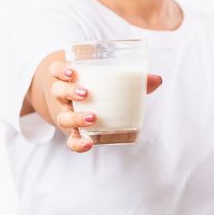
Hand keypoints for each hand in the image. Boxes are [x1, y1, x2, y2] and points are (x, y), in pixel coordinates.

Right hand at [46, 60, 162, 152]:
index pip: (56, 70)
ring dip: (76, 117)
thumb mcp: (104, 81)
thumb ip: (130, 80)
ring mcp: (66, 115)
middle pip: (58, 91)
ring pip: (62, 116)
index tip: (72, 72)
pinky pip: (70, 140)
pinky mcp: (72, 133)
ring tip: (93, 117)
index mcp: (68, 79)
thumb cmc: (94, 89)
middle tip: (86, 93)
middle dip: (69, 91)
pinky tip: (88, 144)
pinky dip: (77, 144)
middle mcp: (62, 97)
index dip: (60, 70)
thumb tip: (157, 80)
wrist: (73, 106)